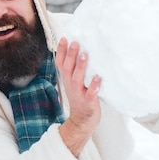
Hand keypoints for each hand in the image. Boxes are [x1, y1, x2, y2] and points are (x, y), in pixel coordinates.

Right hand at [55, 38, 101, 156]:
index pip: (60, 63)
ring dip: (81, 67)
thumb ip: (75, 70)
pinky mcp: (88, 102)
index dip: (61, 51)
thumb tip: (81, 51)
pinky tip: (98, 77)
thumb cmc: (81, 99)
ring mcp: (79, 93)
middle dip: (70, 55)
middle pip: (67, 68)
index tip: (64, 38)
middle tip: (75, 42)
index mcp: (66, 79)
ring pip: (77, 78)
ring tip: (85, 55)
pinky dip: (94, 85)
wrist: (82, 121)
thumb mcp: (73, 83)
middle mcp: (70, 85)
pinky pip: (91, 93)